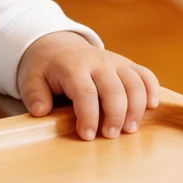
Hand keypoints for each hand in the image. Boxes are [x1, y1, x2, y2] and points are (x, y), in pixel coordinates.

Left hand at [17, 31, 159, 139]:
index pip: (84, 92)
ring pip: (134, 83)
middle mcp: (97, 62)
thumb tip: (40, 112)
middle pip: (114, 89)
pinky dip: (151, 91)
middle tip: (110, 136)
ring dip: (136, 108)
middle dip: (115, 115)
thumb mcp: (30, 78)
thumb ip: (34, 95)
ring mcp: (115, 62)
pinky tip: (150, 107)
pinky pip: (146, 76)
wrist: (56, 46)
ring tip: (129, 130)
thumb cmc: (44, 68)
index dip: (88, 116)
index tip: (87, 136)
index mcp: (72, 67)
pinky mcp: (127, 65)